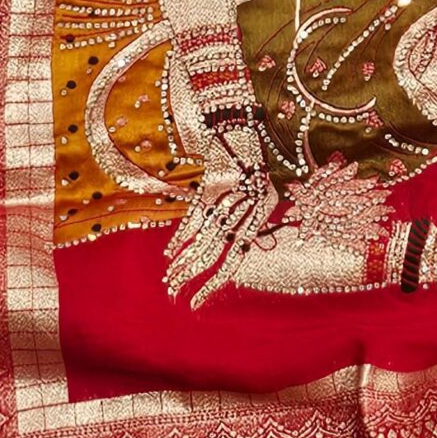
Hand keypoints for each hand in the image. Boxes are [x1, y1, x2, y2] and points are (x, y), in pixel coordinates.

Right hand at [162, 155, 278, 305]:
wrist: (244, 134)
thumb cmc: (260, 170)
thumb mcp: (268, 198)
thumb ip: (255, 227)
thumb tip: (238, 250)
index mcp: (254, 222)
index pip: (231, 264)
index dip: (211, 285)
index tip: (195, 303)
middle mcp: (236, 216)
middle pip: (208, 255)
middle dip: (188, 277)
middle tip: (172, 293)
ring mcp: (219, 204)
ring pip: (198, 240)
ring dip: (181, 261)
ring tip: (168, 279)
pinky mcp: (204, 191)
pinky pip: (191, 220)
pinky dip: (179, 237)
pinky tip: (169, 254)